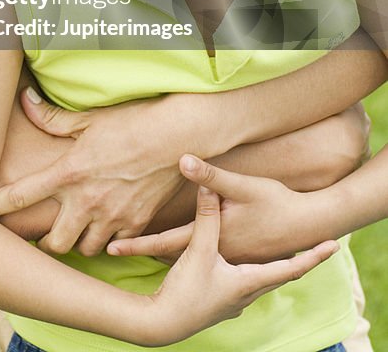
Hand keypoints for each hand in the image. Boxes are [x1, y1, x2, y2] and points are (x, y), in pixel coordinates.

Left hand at [0, 88, 185, 256]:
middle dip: (46, 241)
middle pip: (54, 243)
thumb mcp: (89, 117)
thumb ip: (53, 117)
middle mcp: (87, 201)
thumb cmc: (132, 121)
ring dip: (78, 242)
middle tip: (44, 232)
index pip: (22, 196)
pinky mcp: (137, 223)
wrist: (178, 135)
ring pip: (85, 249)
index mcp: (69, 173)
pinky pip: (116, 245)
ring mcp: (113, 216)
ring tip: (77, 231)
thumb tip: (26, 101)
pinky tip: (107, 229)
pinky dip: (108, 240)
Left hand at [108, 155, 320, 264]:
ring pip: (186, 259)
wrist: (310, 227)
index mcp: (212, 239)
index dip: (136, 245)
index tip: (110, 248)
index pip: (165, 243)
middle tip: (111, 249)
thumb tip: (182, 158)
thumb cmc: (277, 204)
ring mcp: (227, 260)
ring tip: (135, 249)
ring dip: (162, 254)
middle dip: (142, 251)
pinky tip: (177, 252)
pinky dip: (185, 255)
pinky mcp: (237, 258)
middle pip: (170, 254)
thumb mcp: (242, 186)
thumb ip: (211, 175)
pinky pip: (204, 259)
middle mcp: (216, 254)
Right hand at [131, 178, 338, 346]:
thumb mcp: (198, 250)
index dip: (313, 256)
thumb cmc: (186, 291)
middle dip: (296, 261)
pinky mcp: (217, 302)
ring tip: (281, 253)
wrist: (163, 324)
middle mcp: (246, 294)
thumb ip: (206, 217)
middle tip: (312, 248)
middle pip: (279, 275)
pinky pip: (242, 284)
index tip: (334, 246)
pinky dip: (250, 271)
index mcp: (249, 281)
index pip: (292, 268)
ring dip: (272, 266)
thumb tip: (209, 185)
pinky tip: (240, 266)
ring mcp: (232, 301)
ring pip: (260, 280)